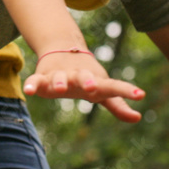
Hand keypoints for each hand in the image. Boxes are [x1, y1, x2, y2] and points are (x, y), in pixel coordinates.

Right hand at [23, 50, 144, 123]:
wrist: (62, 50)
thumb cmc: (87, 76)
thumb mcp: (102, 90)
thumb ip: (117, 105)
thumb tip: (138, 118)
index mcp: (95, 81)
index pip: (113, 86)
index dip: (125, 90)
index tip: (140, 94)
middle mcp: (78, 76)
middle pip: (83, 77)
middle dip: (86, 81)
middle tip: (91, 87)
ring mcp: (60, 75)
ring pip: (59, 77)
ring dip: (59, 81)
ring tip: (59, 88)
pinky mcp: (43, 77)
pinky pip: (36, 80)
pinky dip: (32, 84)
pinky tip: (28, 91)